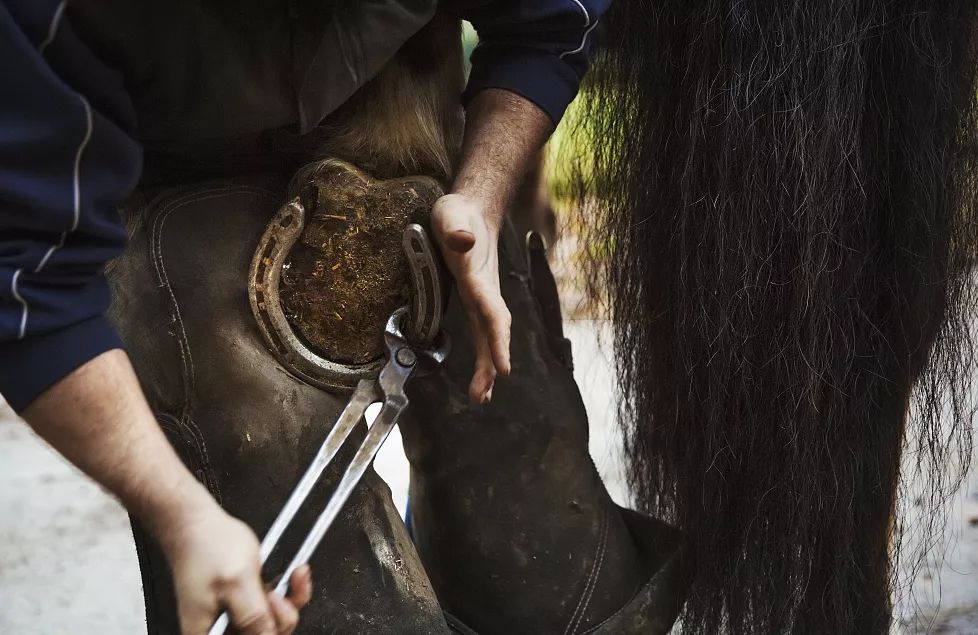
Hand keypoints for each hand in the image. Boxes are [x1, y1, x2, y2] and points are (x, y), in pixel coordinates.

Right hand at [159, 504, 312, 634]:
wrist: (198, 523)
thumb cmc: (207, 547)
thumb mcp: (238, 583)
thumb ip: (254, 616)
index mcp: (210, 633)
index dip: (269, 629)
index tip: (272, 605)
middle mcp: (220, 629)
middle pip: (266, 633)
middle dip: (281, 612)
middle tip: (275, 590)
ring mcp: (232, 615)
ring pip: (272, 620)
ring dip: (287, 598)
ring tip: (288, 578)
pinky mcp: (242, 601)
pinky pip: (271, 606)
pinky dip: (285, 590)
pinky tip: (292, 575)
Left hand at [432, 193, 511, 402]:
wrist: (473, 209)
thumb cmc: (458, 212)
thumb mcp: (452, 212)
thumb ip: (456, 227)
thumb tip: (463, 241)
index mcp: (478, 277)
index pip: (491, 313)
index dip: (497, 340)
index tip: (504, 367)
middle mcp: (484, 292)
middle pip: (493, 332)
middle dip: (491, 364)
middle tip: (483, 396)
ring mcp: (481, 298)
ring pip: (489, 337)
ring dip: (487, 368)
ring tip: (480, 398)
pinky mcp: (474, 301)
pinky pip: (481, 333)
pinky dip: (483, 356)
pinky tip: (480, 378)